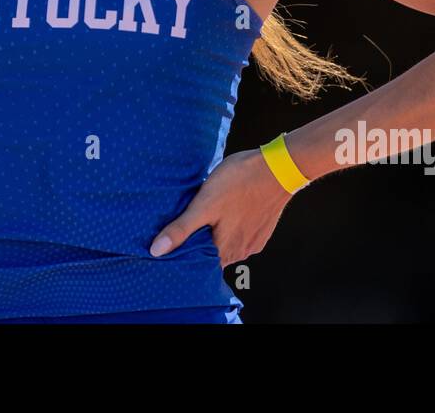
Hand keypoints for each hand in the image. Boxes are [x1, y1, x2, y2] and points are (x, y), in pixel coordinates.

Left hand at [148, 148, 295, 267]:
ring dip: (216, 237)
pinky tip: (225, 214)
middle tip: (183, 228)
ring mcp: (253, 242)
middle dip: (198, 245)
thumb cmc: (239, 182)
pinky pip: (241, 237)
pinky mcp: (262, 230)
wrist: (278, 168)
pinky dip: (231, 229)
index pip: (198, 266)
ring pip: (227, 247)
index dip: (184, 257)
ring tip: (202, 218)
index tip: (171, 247)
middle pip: (213, 257)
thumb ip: (181, 229)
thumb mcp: (204, 203)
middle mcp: (240, 252)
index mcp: (223, 250)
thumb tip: (156, 251)